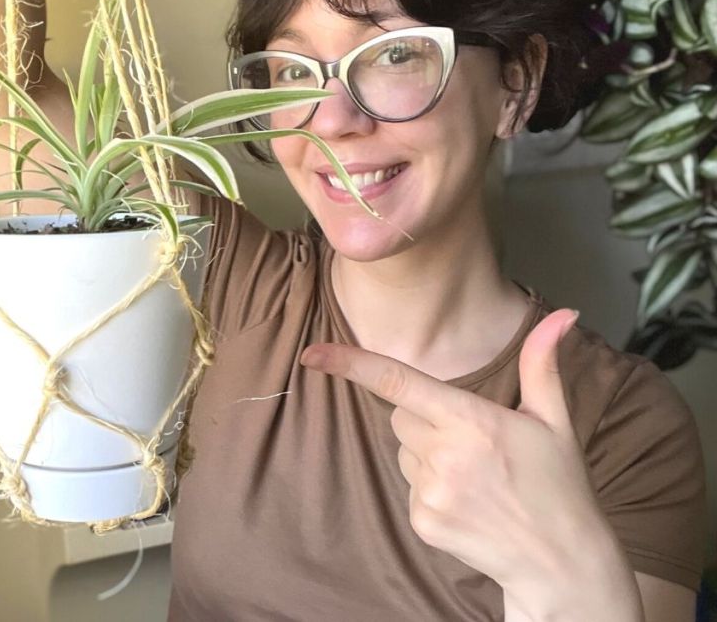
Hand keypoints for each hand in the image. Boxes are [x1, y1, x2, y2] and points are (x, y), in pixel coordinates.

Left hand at [300, 309, 638, 617]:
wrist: (560, 561)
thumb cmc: (558, 484)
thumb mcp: (554, 420)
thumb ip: (543, 363)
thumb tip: (563, 313)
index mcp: (472, 421)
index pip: (397, 382)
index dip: (350, 365)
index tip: (312, 354)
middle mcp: (445, 456)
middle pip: (400, 415)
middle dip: (424, 417)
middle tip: (471, 440)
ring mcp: (430, 492)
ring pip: (403, 450)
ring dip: (427, 453)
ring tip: (475, 474)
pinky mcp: (422, 521)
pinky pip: (408, 486)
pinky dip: (430, 487)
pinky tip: (467, 499)